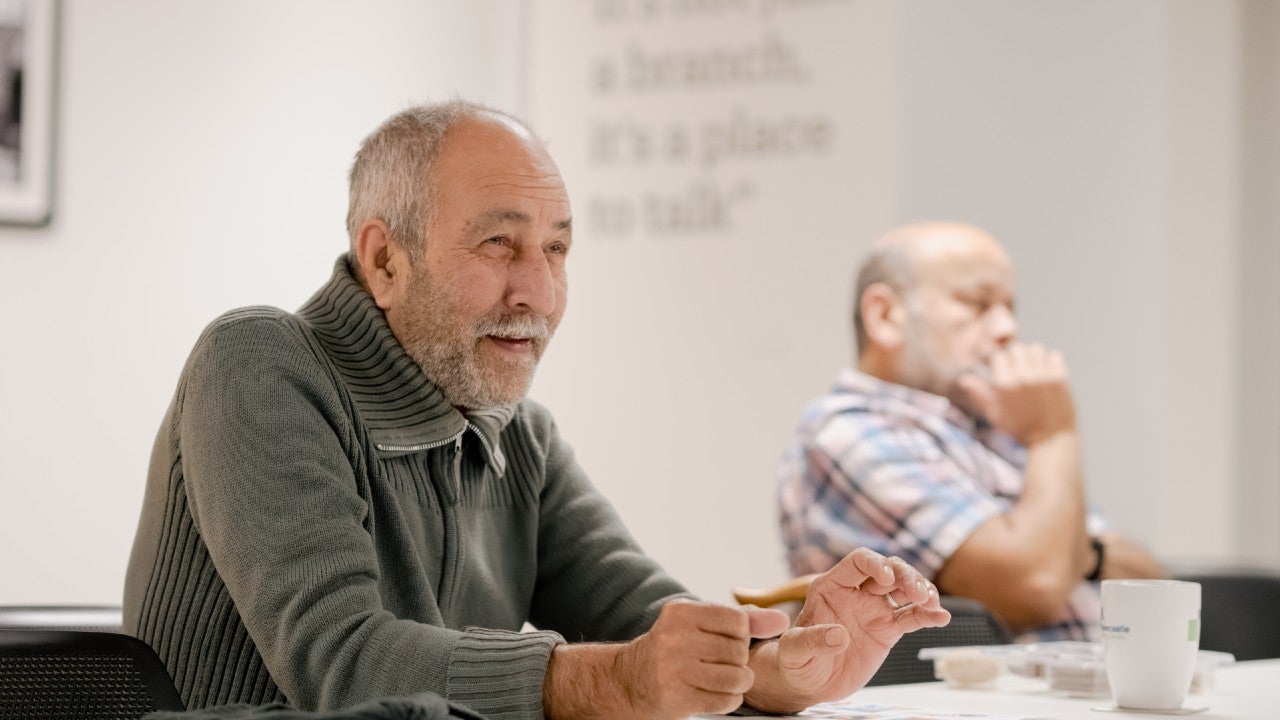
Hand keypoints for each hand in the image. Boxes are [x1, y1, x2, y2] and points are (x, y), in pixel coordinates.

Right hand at [609, 599, 788, 719]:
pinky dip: (729, 700)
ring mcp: (673, 669)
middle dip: (740, 661)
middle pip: (739, 650)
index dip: (741, 635)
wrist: (630, 681)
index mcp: (681, 612)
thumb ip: (744, 621)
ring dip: (740, 683)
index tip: (726, 641)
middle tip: (724, 663)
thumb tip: (781, 621)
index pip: (738, 621)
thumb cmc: (674, 649)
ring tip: (728, 680)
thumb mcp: (701, 626)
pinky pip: (725, 701)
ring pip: (736, 677)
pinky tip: (716, 694)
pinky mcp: (677, 698)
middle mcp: (674, 637)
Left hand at [744, 548, 949, 712]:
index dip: (874, 564)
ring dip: (922, 590)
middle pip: (888, 570)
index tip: (887, 579)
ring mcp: (874, 610)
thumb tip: (839, 636)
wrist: (810, 683)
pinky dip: (928, 616)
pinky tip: (941, 618)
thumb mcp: (794, 651)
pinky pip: (911, 618)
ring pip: (904, 589)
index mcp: (831, 586)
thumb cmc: (795, 661)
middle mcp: (856, 592)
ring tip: (932, 603)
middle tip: (918, 594)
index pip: (857, 562)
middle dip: (906, 576)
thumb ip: (812, 641)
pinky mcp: (887, 631)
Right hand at [958, 342, 1075, 444]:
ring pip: (1036, 349)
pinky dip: (1051, 362)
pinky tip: (1048, 375)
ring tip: (1035, 371)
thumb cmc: (1020, 429)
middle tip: (1020, 370)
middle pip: (1017, 348)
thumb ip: (979, 394)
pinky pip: (1054, 356)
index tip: (1005, 371)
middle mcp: (1022, 377)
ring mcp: (1043, 376)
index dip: (1001, 363)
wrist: (1051, 440)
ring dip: (1034, 357)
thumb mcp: (995, 415)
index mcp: (1004, 385)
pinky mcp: (1060, 378)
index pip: (1000, 356)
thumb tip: (964, 379)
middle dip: (1017, 357)